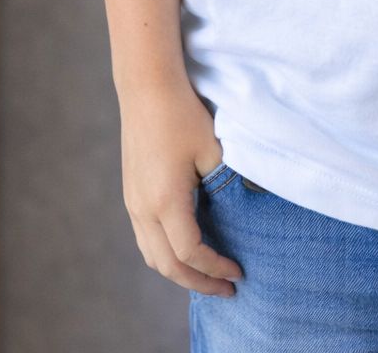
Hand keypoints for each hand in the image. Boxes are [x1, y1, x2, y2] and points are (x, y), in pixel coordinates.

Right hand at [118, 77, 244, 297]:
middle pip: (167, 266)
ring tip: (207, 276)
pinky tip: (186, 249)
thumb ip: (226, 185)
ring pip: (152, 255)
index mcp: (165, 201)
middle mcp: (143, 209)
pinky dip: (166, 254)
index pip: (190, 254)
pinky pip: (145, 238)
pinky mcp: (131, 194)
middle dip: (197, 283)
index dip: (215, 268)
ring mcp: (133, 202)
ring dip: (179, 272)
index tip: (238, 272)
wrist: (146, 87)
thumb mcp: (212, 150)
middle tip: (226, 289)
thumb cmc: (182, 114)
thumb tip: (245, 209)